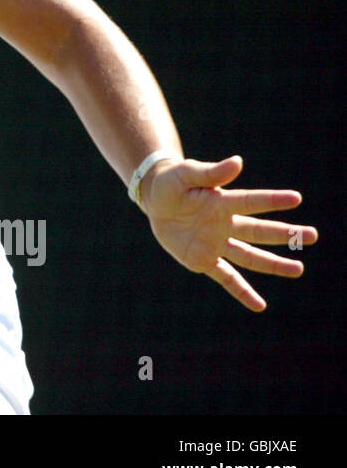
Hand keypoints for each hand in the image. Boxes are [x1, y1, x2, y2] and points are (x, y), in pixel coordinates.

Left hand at [139, 155, 317, 311]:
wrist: (156, 199)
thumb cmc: (173, 181)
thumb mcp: (186, 173)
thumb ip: (211, 171)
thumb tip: (238, 162)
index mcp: (222, 202)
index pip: (251, 201)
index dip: (272, 200)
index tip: (296, 198)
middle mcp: (225, 224)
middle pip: (258, 232)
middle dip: (285, 234)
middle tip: (312, 235)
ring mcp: (216, 244)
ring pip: (250, 257)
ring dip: (273, 264)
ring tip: (298, 269)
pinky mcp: (203, 260)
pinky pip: (225, 278)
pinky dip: (241, 292)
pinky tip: (259, 306)